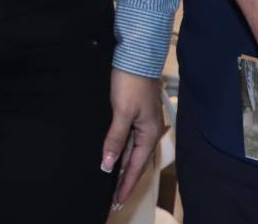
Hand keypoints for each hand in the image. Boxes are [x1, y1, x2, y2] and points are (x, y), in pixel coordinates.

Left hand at [100, 69, 165, 210]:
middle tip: (114, 198)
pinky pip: (126, 138)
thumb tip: (108, 166)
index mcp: (149, 134)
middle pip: (134, 161)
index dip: (126, 185)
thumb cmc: (130, 83)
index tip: (117, 202)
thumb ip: (115, 140)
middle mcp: (147, 131)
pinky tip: (112, 155)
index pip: (136, 167)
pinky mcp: (132, 113)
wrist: (136, 55)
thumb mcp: (121, 112)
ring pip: (130, 150)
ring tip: (111, 182)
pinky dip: (119, 150)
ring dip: (121, 166)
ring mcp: (141, 122)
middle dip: (124, 180)